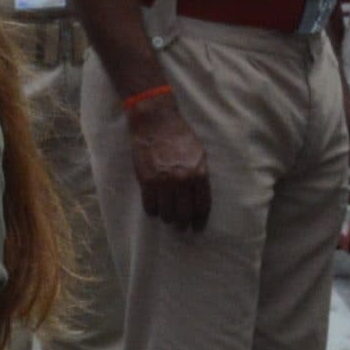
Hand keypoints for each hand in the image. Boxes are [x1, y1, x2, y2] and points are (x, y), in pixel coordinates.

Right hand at [126, 92, 211, 232]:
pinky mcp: (147, 181)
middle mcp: (183, 181)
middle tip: (180, 227)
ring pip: (167, 213)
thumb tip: (198, 195)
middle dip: (183, 224)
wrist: (156, 122)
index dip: (199, 220)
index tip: (197, 227)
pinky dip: (153, 211)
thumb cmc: (179, 135)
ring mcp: (164, 182)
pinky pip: (150, 206)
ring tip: (167, 217)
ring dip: (167, 218)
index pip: (202, 206)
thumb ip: (200, 175)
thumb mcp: (199, 154)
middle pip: (184, 214)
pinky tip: (154, 208)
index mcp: (199, 174)